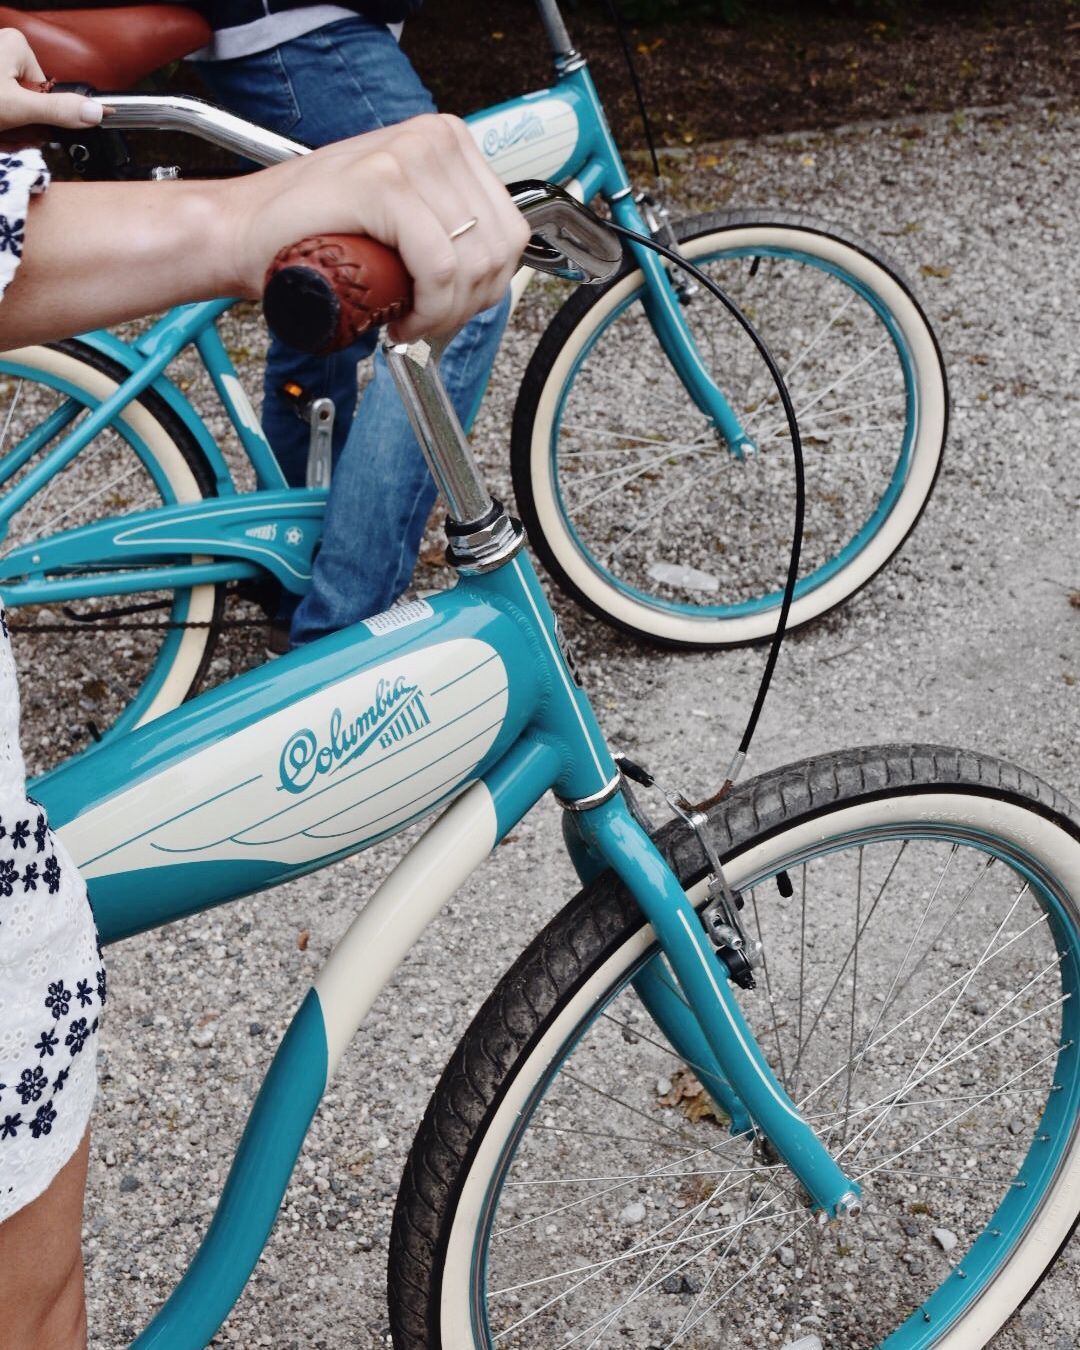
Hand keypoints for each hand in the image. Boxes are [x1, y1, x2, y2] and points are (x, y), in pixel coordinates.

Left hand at [0, 27, 102, 131]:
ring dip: (13, 120)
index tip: (30, 121)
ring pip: (20, 102)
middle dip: (26, 117)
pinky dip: (4, 116)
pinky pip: (8, 102)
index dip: (43, 111)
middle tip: (9, 121)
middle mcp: (7, 48)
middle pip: (34, 96)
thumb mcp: (17, 106)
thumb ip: (57, 109)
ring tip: (1, 120)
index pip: (48, 88)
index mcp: (18, 45)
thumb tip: (95, 111)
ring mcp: (0, 65)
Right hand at [225, 113, 528, 341]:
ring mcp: (409, 155)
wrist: (243, 234)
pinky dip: (428, 308)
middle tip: (425, 323)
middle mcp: (435, 139)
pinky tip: (400, 320)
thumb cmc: (313, 233)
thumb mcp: (401, 222)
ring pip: (471, 263)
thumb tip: (490, 272)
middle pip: (497, 250)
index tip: (447, 309)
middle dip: (467, 306)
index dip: (485, 288)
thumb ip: (446, 228)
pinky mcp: (382, 183)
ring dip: (445, 313)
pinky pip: (438, 266)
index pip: (510, 232)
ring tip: (409, 321)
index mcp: (448, 142)